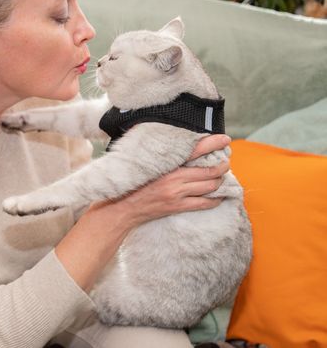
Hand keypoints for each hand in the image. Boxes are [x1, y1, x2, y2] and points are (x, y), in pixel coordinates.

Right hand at [114, 134, 230, 227]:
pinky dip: (216, 199)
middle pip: (209, 170)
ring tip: (221, 177)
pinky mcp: (178, 207)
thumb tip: (171, 140)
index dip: (213, 143)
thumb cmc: (131, 183)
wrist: (122, 207)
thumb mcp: (143, 162)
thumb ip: (158, 152)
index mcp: (166, 164)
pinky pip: (204, 203)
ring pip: (210, 186)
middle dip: (222, 166)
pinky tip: (219, 196)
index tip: (225, 140)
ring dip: (220, 181)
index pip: (195, 150)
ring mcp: (177, 194)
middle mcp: (174, 179)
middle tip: (225, 162)